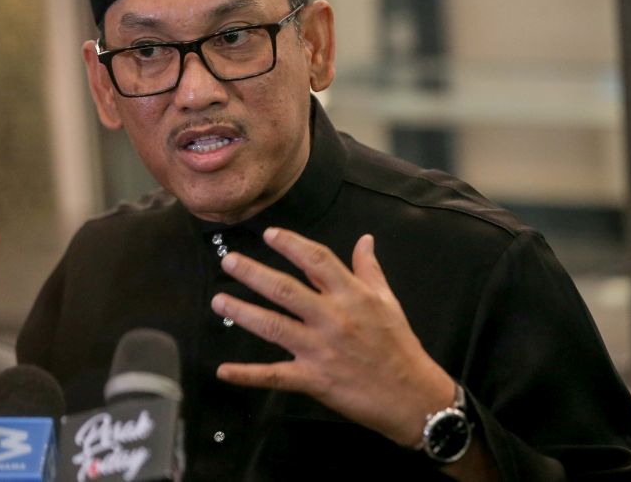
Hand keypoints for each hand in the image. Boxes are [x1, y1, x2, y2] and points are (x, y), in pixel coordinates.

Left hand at [211, 227, 454, 447]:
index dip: (291, 244)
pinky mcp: (314, 380)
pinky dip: (247, 374)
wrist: (413, 396)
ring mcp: (320, 349)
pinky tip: (223, 370)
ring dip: (243, 311)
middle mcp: (333, 318)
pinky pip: (274, 375)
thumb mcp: (388, 302)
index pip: (317, 260)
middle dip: (254, 273)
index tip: (269, 234)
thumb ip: (369, 270)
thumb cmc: (399, 346)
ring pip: (274, 326)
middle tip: (229, 261)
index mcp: (352, 296)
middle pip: (286, 289)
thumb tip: (365, 240)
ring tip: (218, 300)